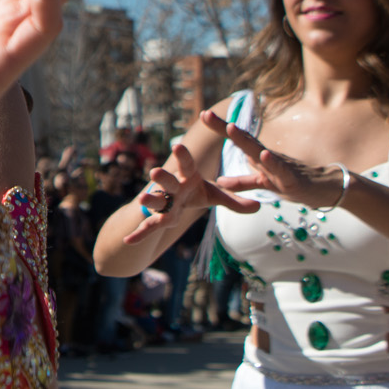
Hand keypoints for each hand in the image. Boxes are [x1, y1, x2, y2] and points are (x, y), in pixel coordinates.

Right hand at [120, 141, 259, 244]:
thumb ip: (233, 200)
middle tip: (155, 172)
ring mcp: (163, 202)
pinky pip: (149, 226)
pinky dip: (139, 234)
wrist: (173, 201)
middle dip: (162, 178)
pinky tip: (128, 241)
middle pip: (167, 182)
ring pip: (156, 201)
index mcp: (186, 176)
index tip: (177, 147)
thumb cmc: (193, 193)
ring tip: (141, 200)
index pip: (186, 164)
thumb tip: (259, 207)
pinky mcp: (159, 218)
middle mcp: (172, 187)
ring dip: (149, 200)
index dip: (182, 156)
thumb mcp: (214, 195)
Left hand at [206, 111, 349, 208]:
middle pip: (244, 139)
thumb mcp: (264, 183)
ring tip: (231, 127)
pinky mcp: (292, 180)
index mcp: (260, 157)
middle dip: (224, 127)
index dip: (220, 128)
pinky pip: (281, 171)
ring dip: (245, 140)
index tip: (203, 114)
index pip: (238, 140)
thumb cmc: (294, 183)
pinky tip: (264, 154)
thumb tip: (220, 181)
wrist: (326, 190)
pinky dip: (272, 163)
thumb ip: (243, 182)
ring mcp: (280, 167)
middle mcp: (268, 157)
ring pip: (260, 152)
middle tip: (206, 114)